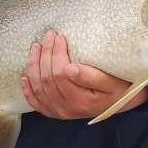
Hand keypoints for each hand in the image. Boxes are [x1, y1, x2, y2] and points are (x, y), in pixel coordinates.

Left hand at [22, 31, 147, 119]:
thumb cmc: (119, 89)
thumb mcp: (111, 82)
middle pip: (47, 79)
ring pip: (38, 88)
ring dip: (34, 66)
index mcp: (80, 101)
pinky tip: (25, 77)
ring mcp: (59, 112)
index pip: (60, 75)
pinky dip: (28, 90)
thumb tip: (69, 69)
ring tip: (36, 47)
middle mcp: (67, 109)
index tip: (60, 37)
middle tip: (49, 36)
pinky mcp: (55, 112)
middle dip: (45, 54)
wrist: (122, 103)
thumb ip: (91, 76)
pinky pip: (37, 102)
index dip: (57, 54)